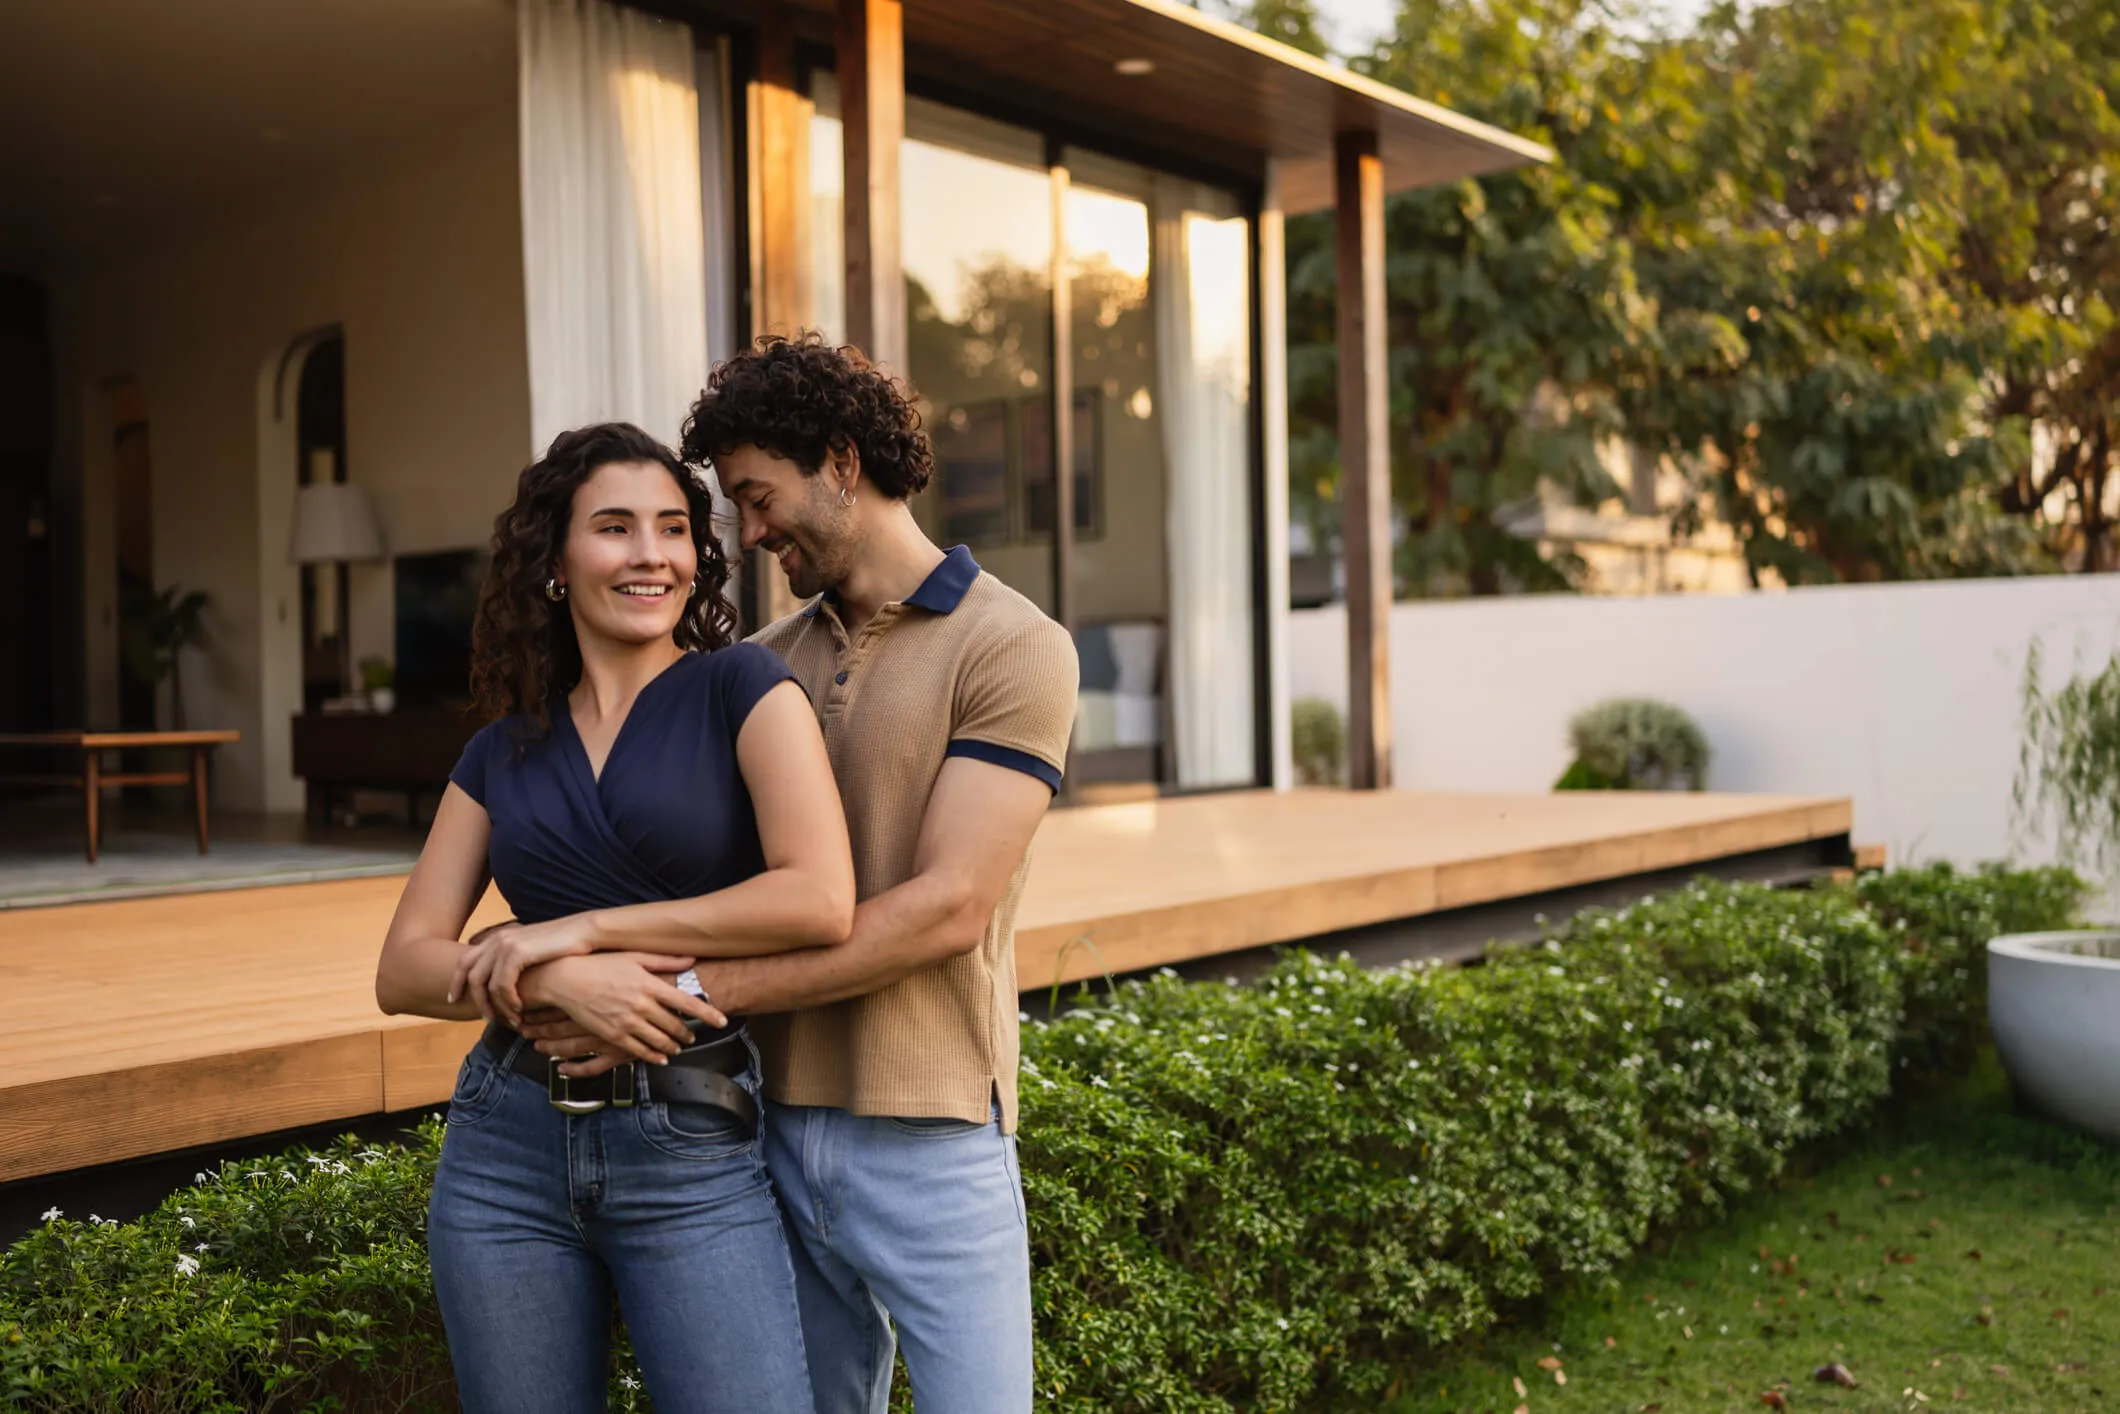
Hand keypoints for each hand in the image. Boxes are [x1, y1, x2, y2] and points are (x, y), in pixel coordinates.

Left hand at [449, 915, 597, 1026]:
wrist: (586, 931)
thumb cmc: (565, 945)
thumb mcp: (533, 951)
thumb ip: (516, 961)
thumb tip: (507, 980)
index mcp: (499, 937)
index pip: (465, 960)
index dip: (456, 981)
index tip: (454, 999)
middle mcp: (498, 938)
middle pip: (469, 972)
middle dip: (471, 998)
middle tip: (483, 1018)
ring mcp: (506, 944)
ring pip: (485, 983)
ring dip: (496, 1006)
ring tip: (510, 1020)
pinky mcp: (517, 952)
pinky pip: (502, 984)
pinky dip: (508, 1001)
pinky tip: (519, 1010)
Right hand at [518, 953, 724, 1065]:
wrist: (566, 980)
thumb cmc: (601, 964)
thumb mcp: (634, 957)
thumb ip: (665, 961)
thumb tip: (691, 959)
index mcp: (650, 984)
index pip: (687, 1002)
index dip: (708, 1014)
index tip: (722, 1021)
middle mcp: (642, 1005)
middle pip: (676, 1025)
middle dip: (688, 1033)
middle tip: (694, 1036)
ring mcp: (627, 1022)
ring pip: (660, 1041)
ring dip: (674, 1046)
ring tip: (680, 1047)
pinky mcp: (613, 1035)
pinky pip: (639, 1050)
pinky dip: (654, 1056)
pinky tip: (661, 1057)